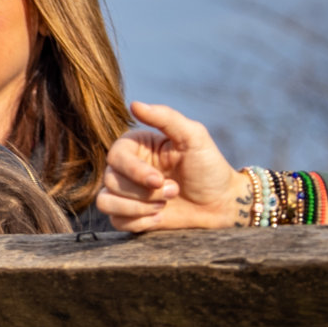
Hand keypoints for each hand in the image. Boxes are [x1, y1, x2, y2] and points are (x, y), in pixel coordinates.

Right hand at [98, 102, 242, 231]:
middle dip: (144, 192)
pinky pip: (116, 222)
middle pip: (109, 180)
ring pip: (105, 202)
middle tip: (174, 191)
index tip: (158, 180)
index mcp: (136, 147)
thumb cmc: (209, 168)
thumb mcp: (194, 138)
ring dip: (138, 208)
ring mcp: (126, 193)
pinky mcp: (129, 215)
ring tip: (164, 206)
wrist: (222, 204)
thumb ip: (166, 118)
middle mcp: (126, 169)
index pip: (115, 157)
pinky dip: (139, 222)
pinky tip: (160, 217)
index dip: (133, 171)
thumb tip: (134, 104)